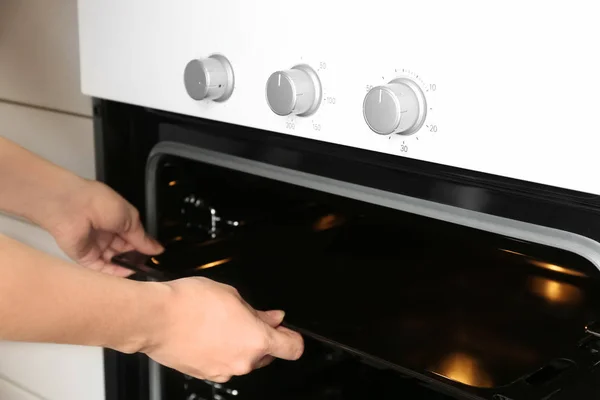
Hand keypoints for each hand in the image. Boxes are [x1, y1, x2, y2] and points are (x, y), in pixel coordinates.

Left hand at [49, 180, 162, 275]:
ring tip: (143, 272)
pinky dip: (115, 272)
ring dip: (127, 266)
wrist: (71, 207)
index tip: (157, 256)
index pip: (133, 237)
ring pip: (115, 261)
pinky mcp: (85, 258)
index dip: (144, 246)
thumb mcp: (129, 218)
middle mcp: (106, 234)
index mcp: (116, 220)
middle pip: (125, 251)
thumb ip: (142, 237)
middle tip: (152, 266)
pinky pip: (102, 269)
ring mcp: (95, 247)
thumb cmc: (101, 204)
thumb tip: (158, 249)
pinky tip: (129, 274)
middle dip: (137, 257)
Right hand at [143, 277, 303, 381]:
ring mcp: (222, 371)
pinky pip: (223, 363)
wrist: (155, 318)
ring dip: (240, 345)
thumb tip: (272, 318)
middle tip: (247, 317)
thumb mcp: (233, 296)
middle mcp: (242, 362)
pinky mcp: (205, 374)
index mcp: (256, 340)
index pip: (292, 348)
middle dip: (262, 338)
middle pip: (267, 355)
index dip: (293, 337)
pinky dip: (222, 351)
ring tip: (222, 322)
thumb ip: (258, 312)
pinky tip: (209, 333)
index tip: (287, 330)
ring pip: (244, 360)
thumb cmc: (190, 303)